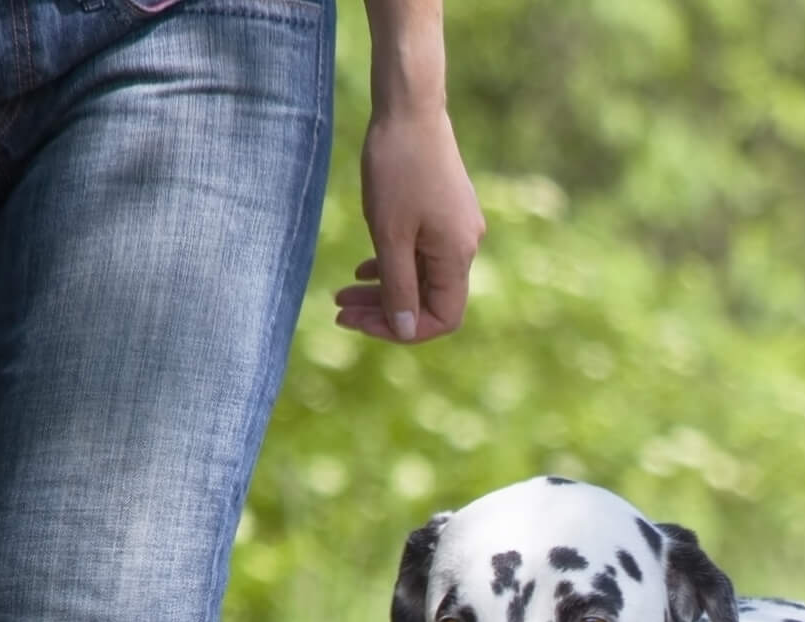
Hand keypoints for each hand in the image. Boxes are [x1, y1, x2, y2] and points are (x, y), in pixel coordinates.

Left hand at [334, 105, 484, 343]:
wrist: (410, 107)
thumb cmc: (397, 168)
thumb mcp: (390, 236)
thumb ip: (398, 288)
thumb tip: (405, 331)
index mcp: (457, 255)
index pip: (440, 318)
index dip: (402, 330)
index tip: (361, 323)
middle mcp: (465, 246)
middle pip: (427, 300)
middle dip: (382, 311)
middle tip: (339, 310)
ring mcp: (456, 228)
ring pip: (420, 277)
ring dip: (382, 290)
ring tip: (342, 293)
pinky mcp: (445, 212)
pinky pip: (421, 254)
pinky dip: (393, 265)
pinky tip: (363, 268)